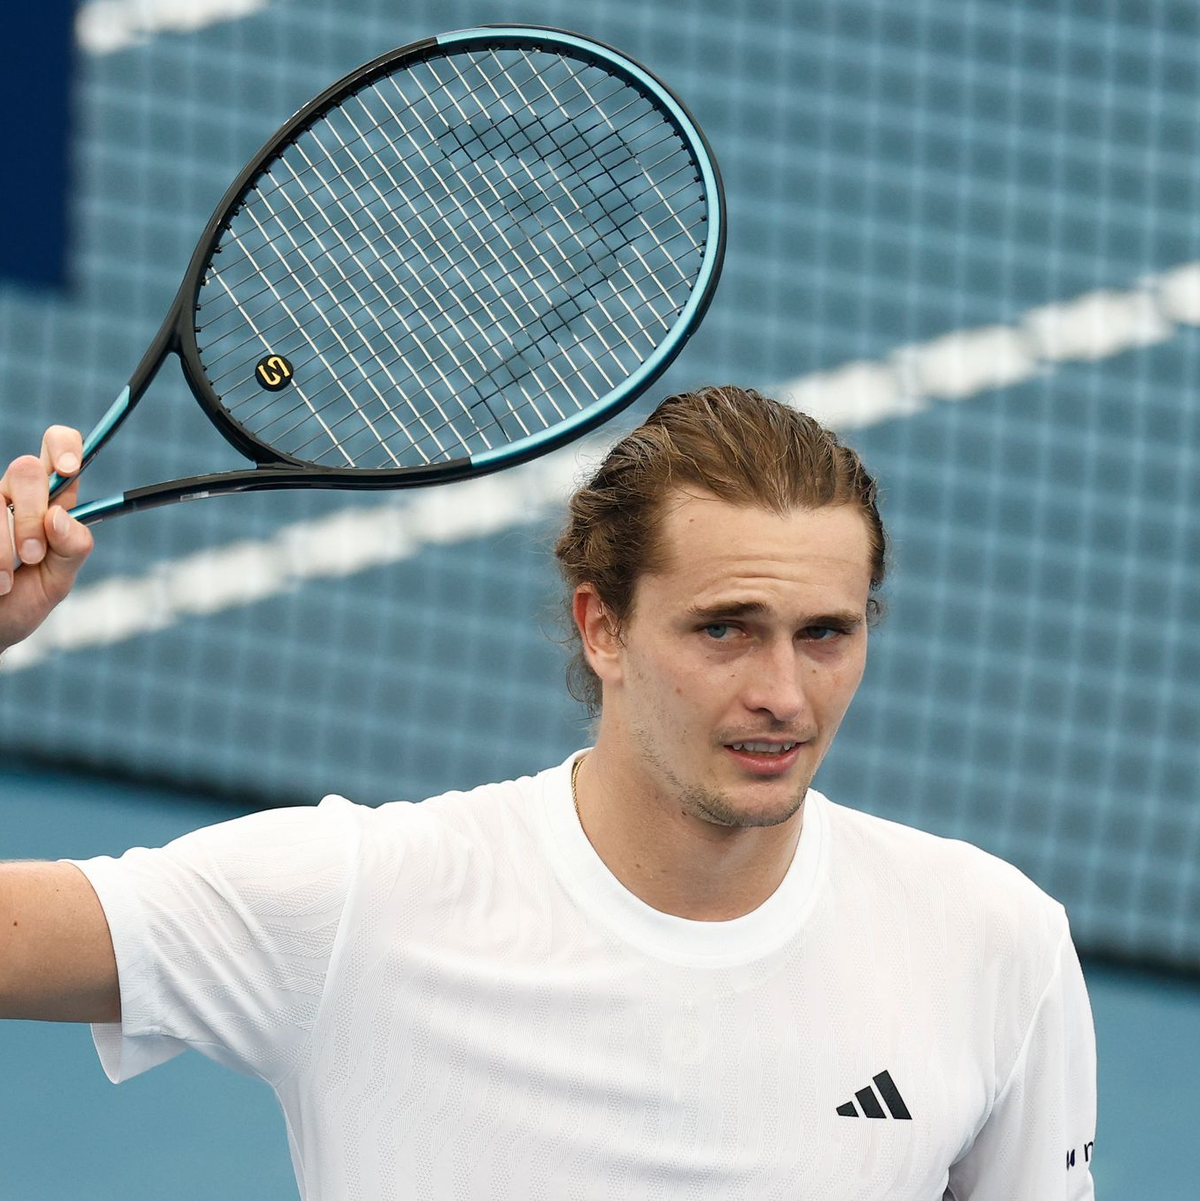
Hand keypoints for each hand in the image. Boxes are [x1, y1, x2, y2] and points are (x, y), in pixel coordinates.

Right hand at [0, 427, 92, 654]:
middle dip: (31, 514)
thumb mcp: (55, 583)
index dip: (65, 447)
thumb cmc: (17, 606)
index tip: (67, 470)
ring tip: (4, 583)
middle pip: (26, 468)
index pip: (59, 450)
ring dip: (2, 546)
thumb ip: (71, 550)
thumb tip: (61, 517)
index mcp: (51, 504)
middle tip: (31, 556)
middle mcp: (13, 496)